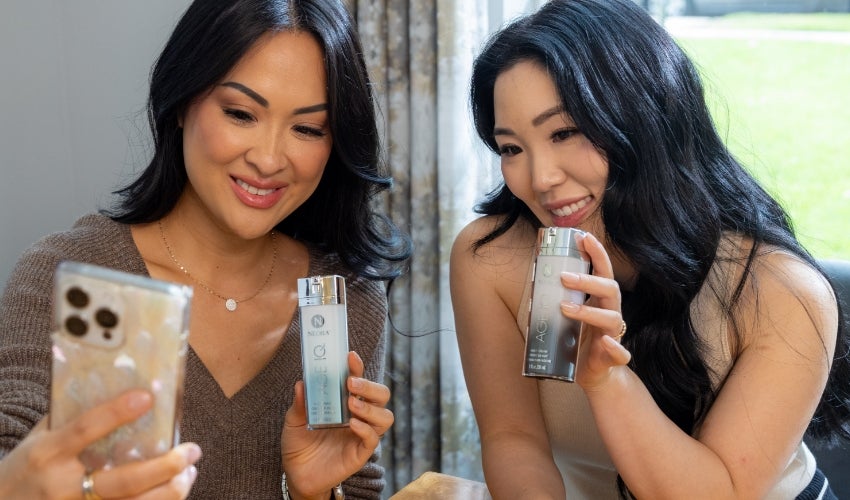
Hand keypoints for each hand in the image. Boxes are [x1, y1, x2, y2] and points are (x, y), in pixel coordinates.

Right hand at [0, 389, 199, 498]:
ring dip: (168, 491)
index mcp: (47, 455)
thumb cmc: (24, 470)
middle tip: (191, 450)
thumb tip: (117, 386)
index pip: (85, 430)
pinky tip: (174, 491)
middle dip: (163, 466)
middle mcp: (61, 488)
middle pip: (122, 481)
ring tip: (188, 472)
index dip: (116, 413)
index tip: (147, 397)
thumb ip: (70, 418)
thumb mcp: (37, 440)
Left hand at [282, 351, 392, 499]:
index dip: (357, 367)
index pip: (359, 379)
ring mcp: (361, 434)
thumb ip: (300, 403)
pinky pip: (373, 439)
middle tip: (351, 383)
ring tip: (351, 404)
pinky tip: (352, 424)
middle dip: (370, 386)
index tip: (349, 356)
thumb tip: (301, 382)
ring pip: (385, 416)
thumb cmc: (299, 443)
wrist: (296, 474)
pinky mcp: (360, 453)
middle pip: (381, 394)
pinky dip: (365, 429)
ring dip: (370, 407)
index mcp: (345, 401)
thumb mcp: (294, 420)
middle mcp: (358, 415)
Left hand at [558, 232, 631, 389]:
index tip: (583, 237)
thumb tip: (535, 277)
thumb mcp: (566, 316)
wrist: (596, 375)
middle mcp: (610, 313)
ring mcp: (613, 335)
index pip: (602, 271)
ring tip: (565, 308)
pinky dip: (615, 348)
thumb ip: (557, 299)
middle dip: (588, 280)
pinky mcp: (613, 358)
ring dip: (589, 312)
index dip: (596, 254)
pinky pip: (621, 353)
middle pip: (610, 290)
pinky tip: (607, 344)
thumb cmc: (580, 341)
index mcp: (600, 301)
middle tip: (563, 276)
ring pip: (612, 318)